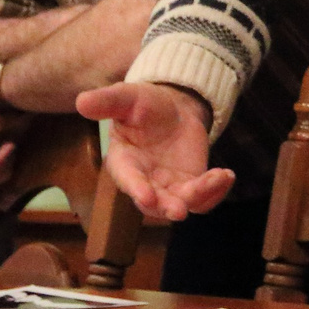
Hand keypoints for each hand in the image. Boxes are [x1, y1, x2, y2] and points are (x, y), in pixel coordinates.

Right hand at [79, 82, 234, 220]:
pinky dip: (216, 192)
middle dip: (166, 207)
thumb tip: (81, 101)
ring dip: (199, 197)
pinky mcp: (190, 185)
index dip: (136, 189)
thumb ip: (107, 102)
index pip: (127, 180)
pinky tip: (227, 175)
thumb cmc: (144, 104)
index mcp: (124, 162)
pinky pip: (203, 198)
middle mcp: (145, 181)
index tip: (146, 198)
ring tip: (217, 178)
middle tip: (179, 211)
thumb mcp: (127, 97)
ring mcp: (169, 187)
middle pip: (154, 203)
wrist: (173, 109)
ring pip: (182, 203)